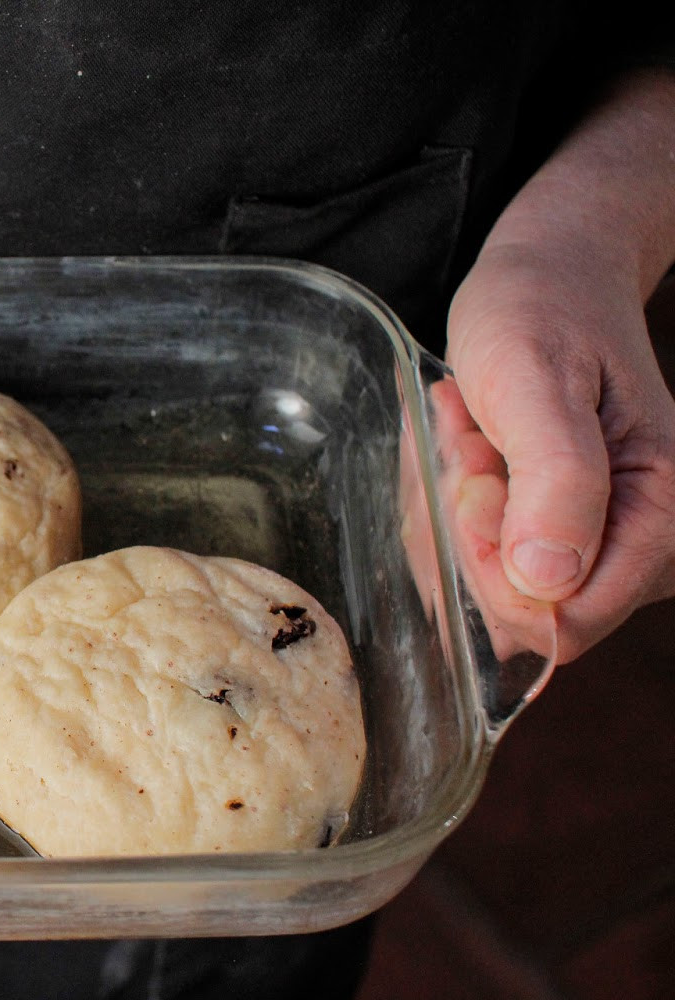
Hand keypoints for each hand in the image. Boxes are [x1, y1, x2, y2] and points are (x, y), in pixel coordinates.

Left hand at [444, 239, 674, 663]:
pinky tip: (463, 447)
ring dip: (451, 513)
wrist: (548, 276)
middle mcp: (643, 547)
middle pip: (519, 610)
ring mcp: (597, 546)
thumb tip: (548, 581)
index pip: (564, 620)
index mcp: (663, 515)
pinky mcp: (556, 537)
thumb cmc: (544, 312)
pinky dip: (448, 509)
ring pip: (487, 586)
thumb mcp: (536, 381)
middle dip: (468, 532)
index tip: (473, 476)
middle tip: (467, 443)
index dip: (494, 568)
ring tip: (468, 433)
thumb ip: (554, 479)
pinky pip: (476, 561)